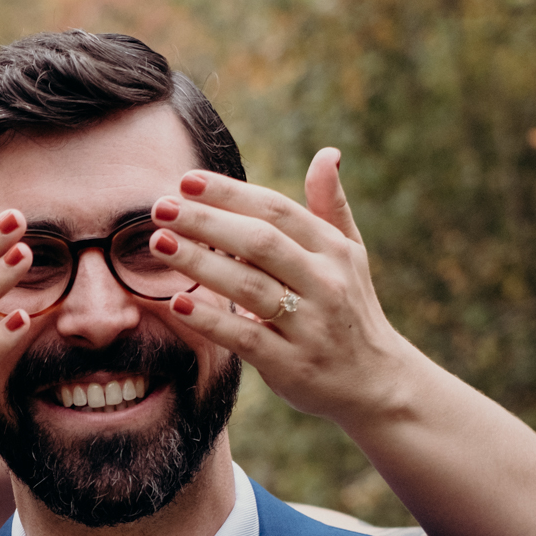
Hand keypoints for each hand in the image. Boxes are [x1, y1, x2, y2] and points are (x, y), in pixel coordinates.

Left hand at [145, 149, 420, 428]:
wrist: (376, 382)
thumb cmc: (351, 311)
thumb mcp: (351, 255)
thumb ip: (331, 206)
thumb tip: (327, 153)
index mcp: (334, 251)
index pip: (277, 211)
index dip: (230, 193)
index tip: (186, 180)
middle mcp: (325, 284)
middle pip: (260, 243)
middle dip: (207, 221)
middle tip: (161, 208)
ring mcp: (309, 326)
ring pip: (249, 287)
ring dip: (200, 262)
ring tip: (159, 243)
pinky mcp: (292, 364)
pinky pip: (246, 337)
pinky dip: (212, 320)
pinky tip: (179, 302)